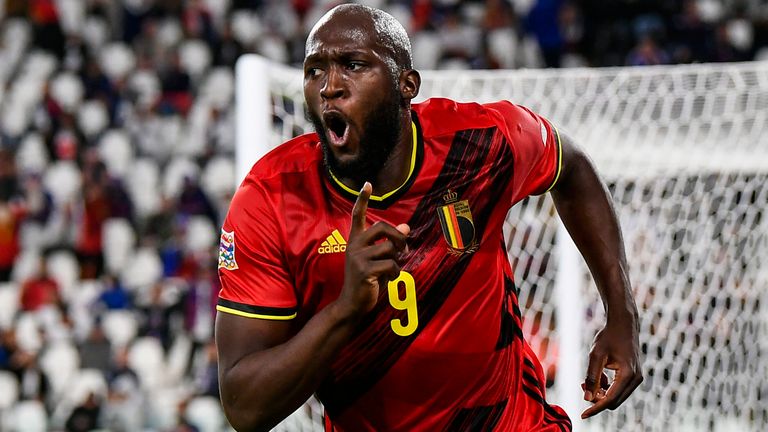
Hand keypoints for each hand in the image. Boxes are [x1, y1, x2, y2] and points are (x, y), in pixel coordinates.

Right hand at [336, 182, 409, 317]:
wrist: (352, 304)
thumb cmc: (367, 280)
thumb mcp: (378, 259)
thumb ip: (390, 243)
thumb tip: (407, 227)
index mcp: (355, 240)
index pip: (357, 215)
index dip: (363, 199)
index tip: (367, 184)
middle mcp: (354, 245)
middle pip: (382, 227)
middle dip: (398, 237)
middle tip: (403, 250)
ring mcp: (358, 257)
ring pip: (390, 248)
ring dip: (398, 260)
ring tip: (392, 270)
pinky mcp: (364, 270)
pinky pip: (391, 264)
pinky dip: (396, 273)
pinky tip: (389, 279)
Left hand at [581, 317, 642, 418]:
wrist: (623, 325)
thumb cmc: (609, 337)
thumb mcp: (595, 355)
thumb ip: (592, 377)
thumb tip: (587, 398)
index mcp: (628, 375)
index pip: (610, 399)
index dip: (595, 408)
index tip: (582, 415)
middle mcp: (636, 379)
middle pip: (614, 401)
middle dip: (597, 398)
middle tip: (583, 385)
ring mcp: (637, 378)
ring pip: (616, 396)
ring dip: (601, 392)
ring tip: (587, 380)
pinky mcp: (634, 376)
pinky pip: (619, 389)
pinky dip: (607, 387)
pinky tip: (598, 376)